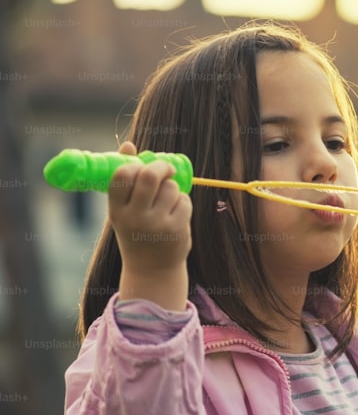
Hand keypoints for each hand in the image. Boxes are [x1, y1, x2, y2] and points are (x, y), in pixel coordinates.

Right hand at [110, 141, 191, 309]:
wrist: (152, 269)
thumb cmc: (137, 232)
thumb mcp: (124, 210)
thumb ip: (125, 180)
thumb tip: (128, 145)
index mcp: (116, 210)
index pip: (121, 176)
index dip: (134, 165)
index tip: (142, 167)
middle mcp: (134, 217)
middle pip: (149, 176)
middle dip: (160, 167)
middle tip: (166, 169)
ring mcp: (156, 224)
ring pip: (170, 187)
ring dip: (173, 188)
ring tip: (168, 200)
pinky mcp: (176, 229)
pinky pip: (184, 201)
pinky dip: (183, 202)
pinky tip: (176, 213)